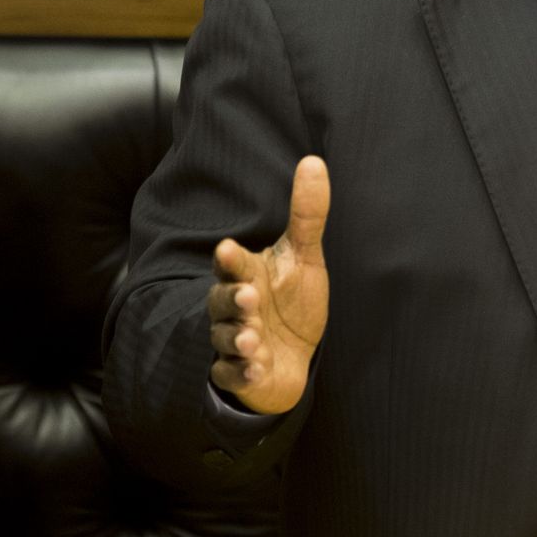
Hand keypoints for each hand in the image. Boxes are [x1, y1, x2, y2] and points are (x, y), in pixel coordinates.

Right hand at [208, 155, 330, 414]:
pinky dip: (242, 373)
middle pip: (222, 300)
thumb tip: (314, 161)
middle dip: (232, 299)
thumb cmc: (293, 301)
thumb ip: (308, 215)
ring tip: (253, 338)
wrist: (292, 356)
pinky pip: (233, 374)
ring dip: (237, 337)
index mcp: (246, 275)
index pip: (232, 264)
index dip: (230, 259)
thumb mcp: (305, 257)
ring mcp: (233, 341)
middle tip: (248, 296)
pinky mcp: (238, 374)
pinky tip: (256, 369)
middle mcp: (234, 308)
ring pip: (225, 337)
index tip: (228, 248)